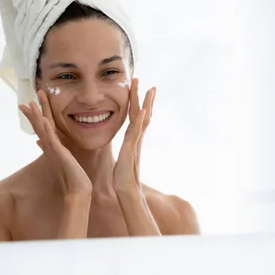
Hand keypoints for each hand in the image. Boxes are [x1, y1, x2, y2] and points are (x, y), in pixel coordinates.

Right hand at [19, 90, 92, 195]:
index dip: (33, 117)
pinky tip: (46, 120)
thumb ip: (49, 148)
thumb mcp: (59, 157)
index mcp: (50, 146)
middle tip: (24, 102)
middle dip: (33, 114)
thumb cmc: (70, 174)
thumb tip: (38, 141)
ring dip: (38, 117)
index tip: (26, 105)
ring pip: (43, 131)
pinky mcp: (60, 154)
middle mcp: (49, 147)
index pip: (40, 128)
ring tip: (31, 104)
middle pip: (39, 127)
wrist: (77, 188)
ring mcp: (54, 150)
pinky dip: (49, 130)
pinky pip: (53, 140)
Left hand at [113, 78, 155, 193]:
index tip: (143, 90)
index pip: (139, 117)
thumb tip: (126, 145)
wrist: (126, 189)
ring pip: (143, 119)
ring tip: (150, 89)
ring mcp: (135, 142)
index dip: (141, 103)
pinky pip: (137, 131)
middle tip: (151, 85)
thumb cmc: (123, 175)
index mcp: (134, 138)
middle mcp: (137, 138)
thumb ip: (125, 148)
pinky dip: (141, 120)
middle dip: (147, 99)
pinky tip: (143, 110)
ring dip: (146, 103)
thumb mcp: (123, 157)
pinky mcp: (131, 148)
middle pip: (144, 114)